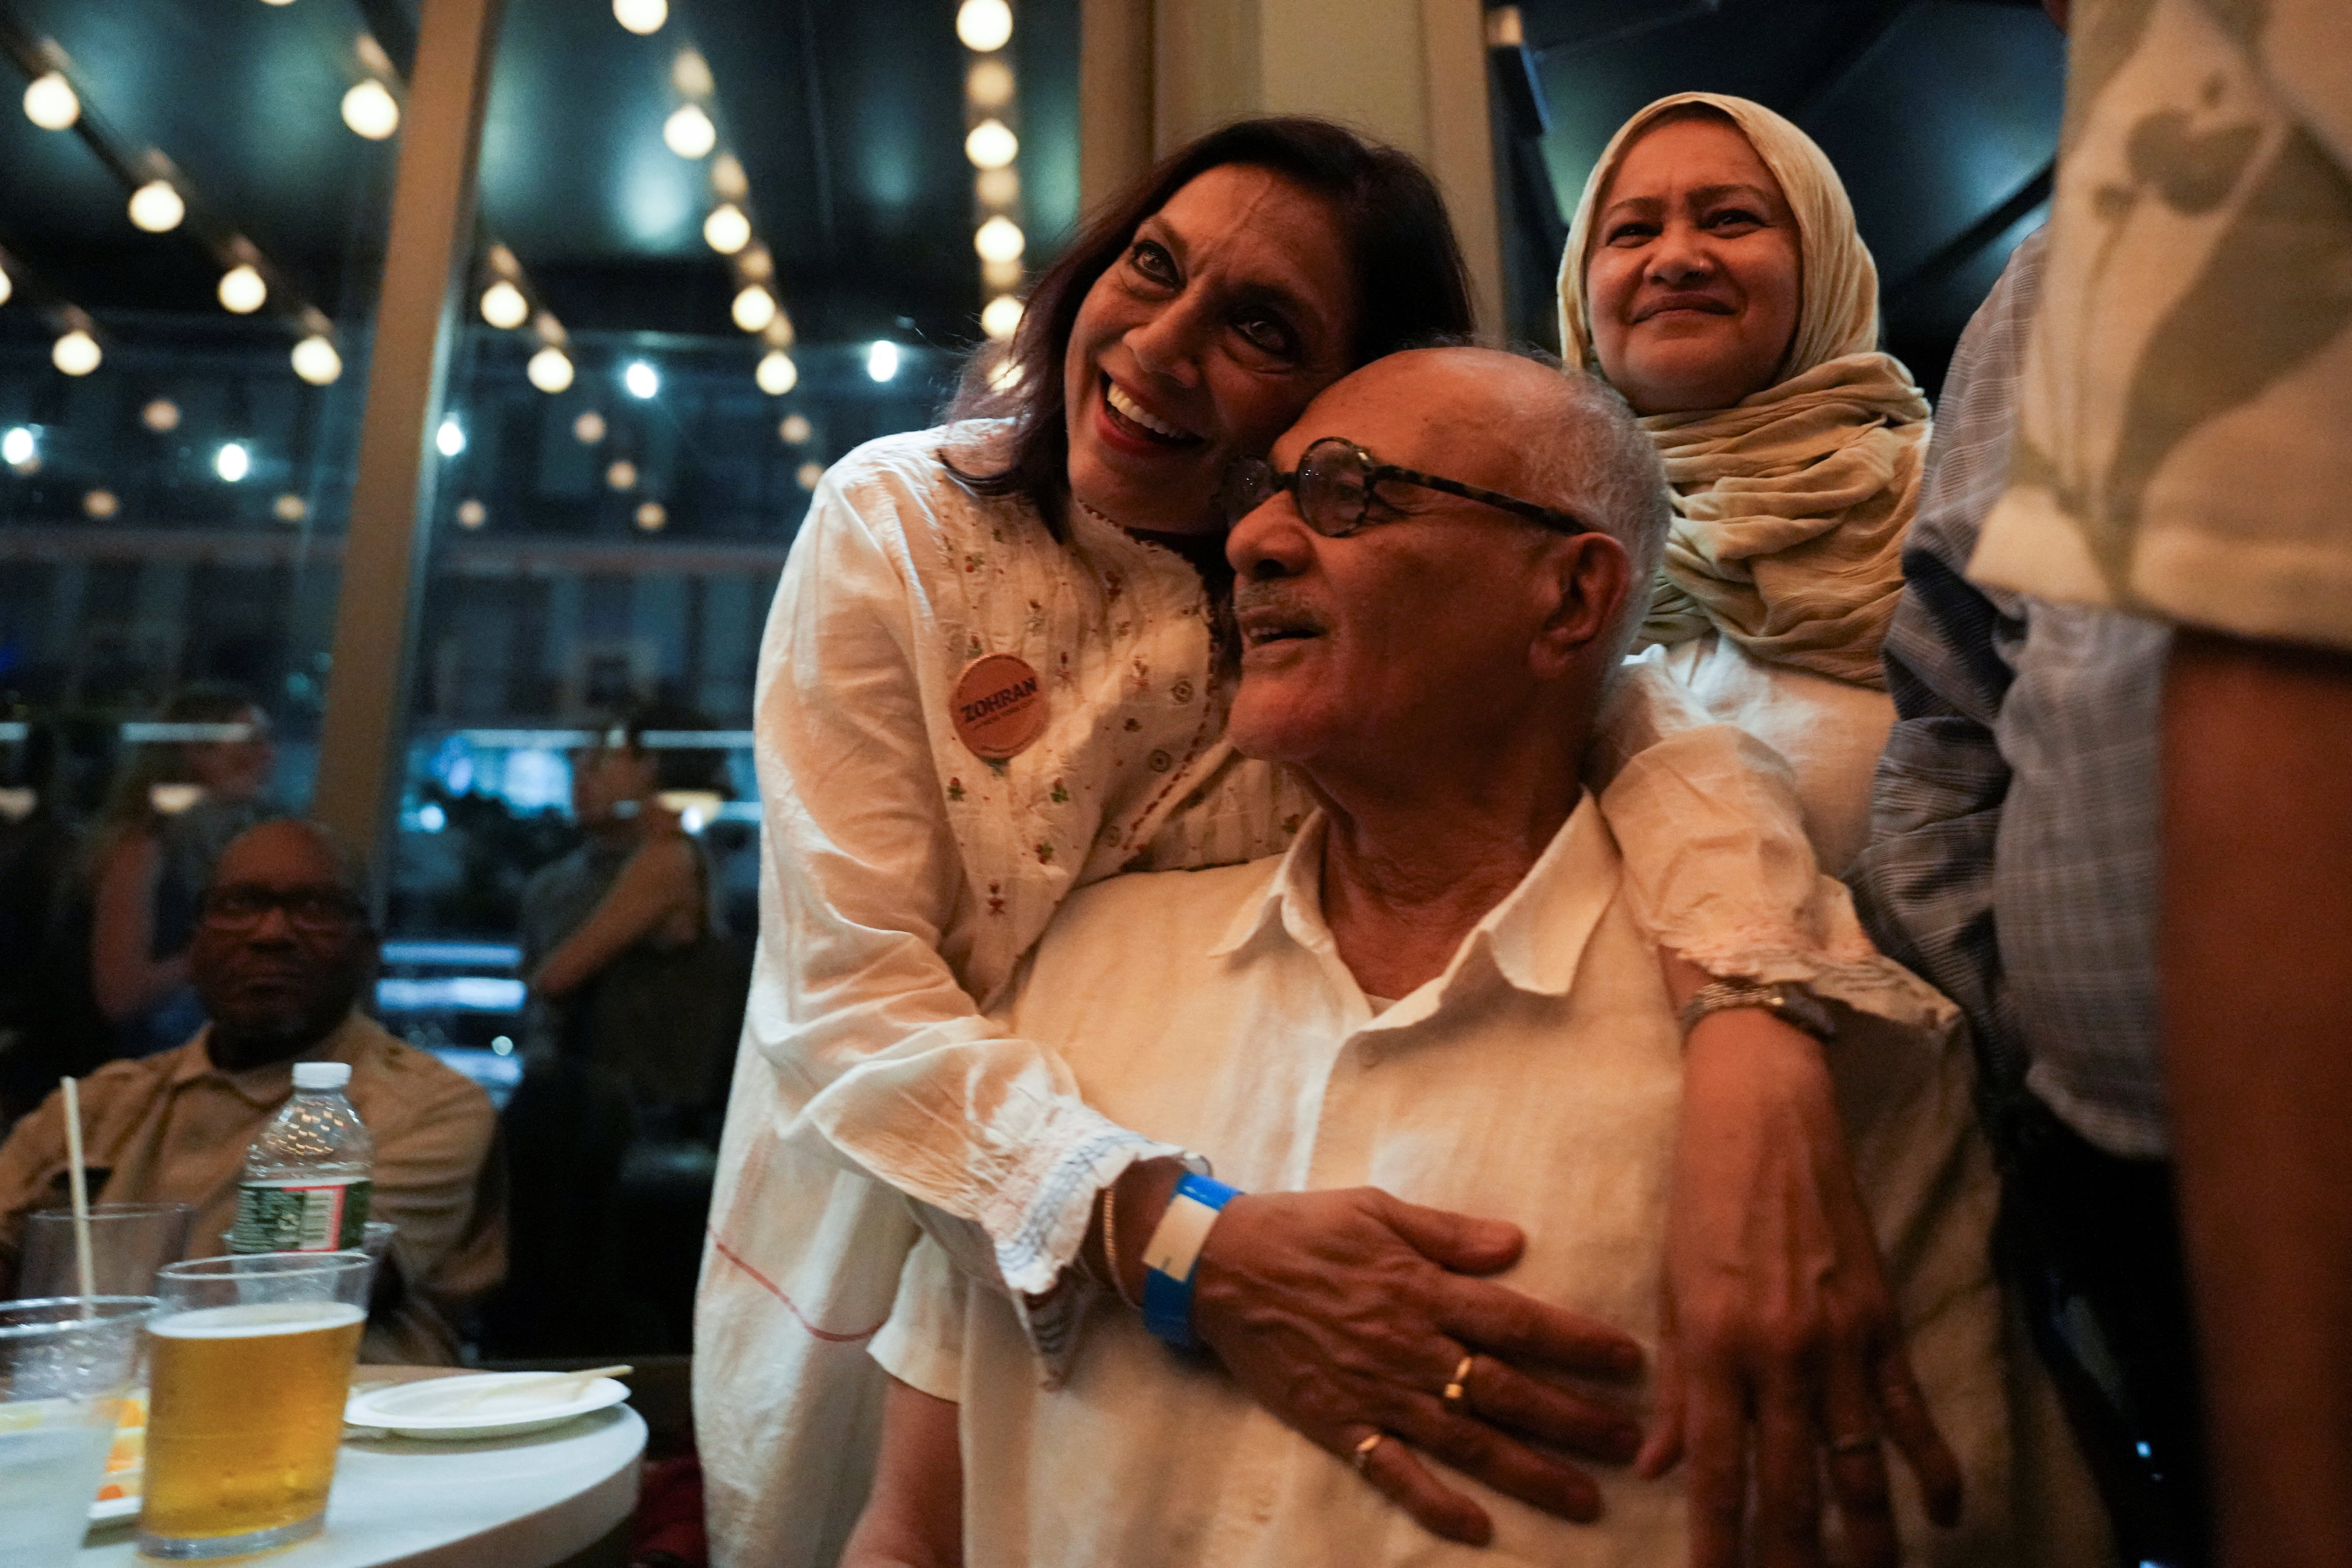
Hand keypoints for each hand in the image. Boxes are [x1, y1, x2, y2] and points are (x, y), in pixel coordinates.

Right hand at [1187, 1185, 1644, 1544]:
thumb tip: (1516, 1244)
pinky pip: (1394, 1472)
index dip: (1578, 1343)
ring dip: (1529, 1472)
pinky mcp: (1340, 1423)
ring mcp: (1376, 1390)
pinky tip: (1479, 1527)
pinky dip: (1435, 1502)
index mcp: (1422, 1287)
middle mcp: (1409, 1345)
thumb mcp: (1377, 1208)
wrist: (1217, 1266)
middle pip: (1506, 1389)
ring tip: (1584, 1501)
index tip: (1630, 1362)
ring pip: (1466, 1440)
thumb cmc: (1302, 1228)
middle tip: (1632, 1445)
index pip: (1518, 1321)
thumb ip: (1449, 1233)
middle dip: (1574, 1419)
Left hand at [1648, 1004, 1962, 1567]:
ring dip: (1868, 1540)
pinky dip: (1935, 1470)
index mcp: (1714, 1348)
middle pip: (1792, 1489)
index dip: (1720, 1545)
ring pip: (1860, 1469)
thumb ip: (1677, 1386)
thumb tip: (1661, 1468)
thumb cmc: (1702, 1196)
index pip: (1719, 1475)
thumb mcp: (1671, 1289)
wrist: (1765, 1116)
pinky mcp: (1885, 1322)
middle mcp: (1778, 1356)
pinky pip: (1913, 1413)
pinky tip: (1945, 1516)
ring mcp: (1840, 1343)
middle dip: (1793, 1559)